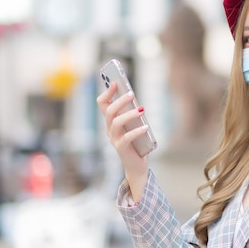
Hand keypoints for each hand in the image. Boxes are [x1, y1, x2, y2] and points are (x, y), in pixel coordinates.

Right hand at [96, 82, 149, 201]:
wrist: (137, 165)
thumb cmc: (137, 142)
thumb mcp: (134, 125)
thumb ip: (133, 114)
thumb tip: (137, 100)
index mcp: (111, 121)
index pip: (102, 104)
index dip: (107, 92)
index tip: (116, 82)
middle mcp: (109, 129)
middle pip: (109, 111)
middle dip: (120, 101)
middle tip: (132, 94)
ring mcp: (114, 139)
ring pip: (116, 123)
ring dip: (129, 114)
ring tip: (141, 110)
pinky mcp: (121, 148)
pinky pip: (127, 137)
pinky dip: (137, 131)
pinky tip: (145, 127)